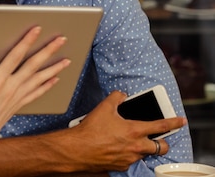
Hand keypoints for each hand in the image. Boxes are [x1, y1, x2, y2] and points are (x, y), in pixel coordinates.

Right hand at [0, 26, 70, 158]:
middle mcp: (10, 88)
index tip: (36, 30)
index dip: (26, 42)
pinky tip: (55, 80)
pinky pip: (36, 93)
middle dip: (48, 51)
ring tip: (66, 59)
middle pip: (33, 65)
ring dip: (53, 68)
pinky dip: (47, 86)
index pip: (15, 56)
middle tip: (61, 40)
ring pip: (39, 79)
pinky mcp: (16, 106)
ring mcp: (15, 98)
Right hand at [66, 91, 187, 171]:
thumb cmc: (91, 130)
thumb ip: (116, 97)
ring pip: (145, 154)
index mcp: (134, 130)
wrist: (78, 149)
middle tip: (158, 138)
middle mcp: (136, 146)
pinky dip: (129, 154)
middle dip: (163, 143)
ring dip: (143, 148)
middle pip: (161, 147)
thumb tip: (121, 94)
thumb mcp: (103, 108)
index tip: (181, 121)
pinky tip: (118, 149)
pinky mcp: (121, 166)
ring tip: (132, 142)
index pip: (160, 126)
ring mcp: (130, 158)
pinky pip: (131, 160)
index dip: (173, 123)